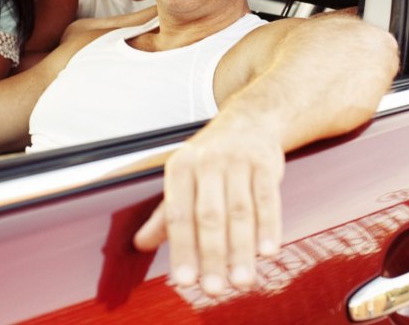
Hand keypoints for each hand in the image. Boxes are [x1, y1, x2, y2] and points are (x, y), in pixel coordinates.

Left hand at [132, 119, 284, 295]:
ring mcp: (239, 161)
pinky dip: (269, 227)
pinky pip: (267, 200)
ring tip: (241, 281)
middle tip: (213, 289)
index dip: (181, 249)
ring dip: (242, 250)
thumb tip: (140, 244)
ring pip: (240, 212)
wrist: (251, 118)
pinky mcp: (266, 163)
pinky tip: (268, 252)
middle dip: (212, 255)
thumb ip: (165, 214)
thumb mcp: (183, 177)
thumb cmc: (212, 156)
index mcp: (181, 167)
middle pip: (209, 216)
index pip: (178, 215)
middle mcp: (207, 161)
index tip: (184, 281)